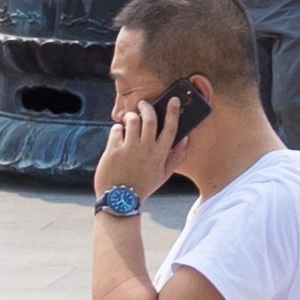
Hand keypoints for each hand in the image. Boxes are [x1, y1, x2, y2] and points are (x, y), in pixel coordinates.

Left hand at [91, 88, 176, 203]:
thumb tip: (185, 139)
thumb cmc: (143, 186)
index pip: (171, 127)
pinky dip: (117, 128)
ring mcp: (129, 149)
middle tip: (143, 104)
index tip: (173, 100)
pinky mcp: (113, 151)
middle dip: (147, 107)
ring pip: (132, 121)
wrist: (120, 199)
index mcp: (160, 154)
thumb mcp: (164, 174)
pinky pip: (116, 130)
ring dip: (131, 116)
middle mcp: (146, 149)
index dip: (173, 112)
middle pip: (150, 119)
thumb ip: (176, 157)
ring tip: (129, 119)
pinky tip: (118, 133)